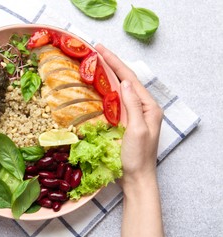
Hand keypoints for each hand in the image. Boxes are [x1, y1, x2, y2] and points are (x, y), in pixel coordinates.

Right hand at [95, 44, 162, 188]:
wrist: (136, 177)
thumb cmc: (137, 157)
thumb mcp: (137, 129)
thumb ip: (132, 105)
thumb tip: (125, 82)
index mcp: (148, 106)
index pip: (130, 78)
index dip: (115, 62)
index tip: (100, 49)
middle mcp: (143, 107)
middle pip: (126, 79)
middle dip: (111, 64)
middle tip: (96, 51)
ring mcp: (135, 113)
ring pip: (121, 88)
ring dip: (109, 74)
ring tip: (96, 62)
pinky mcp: (126, 120)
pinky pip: (116, 100)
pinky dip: (107, 89)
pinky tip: (99, 85)